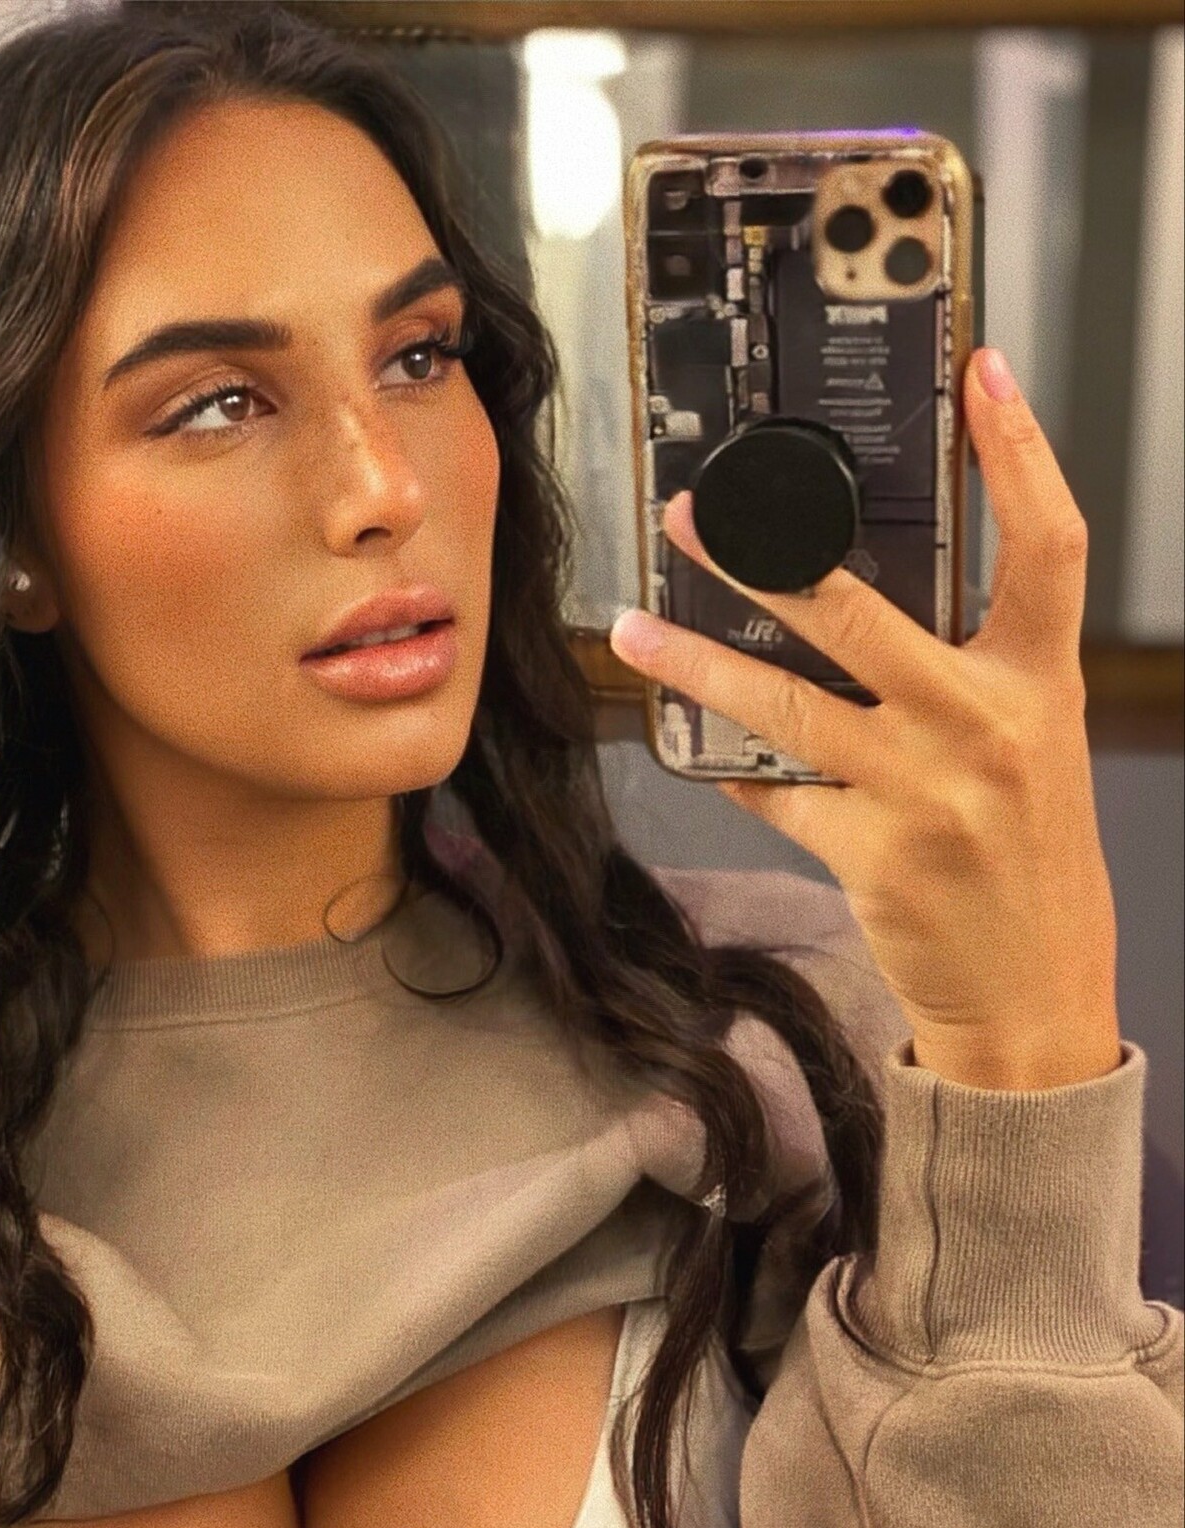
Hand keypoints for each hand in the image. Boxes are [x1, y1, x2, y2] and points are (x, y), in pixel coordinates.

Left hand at [609, 347, 1120, 1091]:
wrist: (1036, 994)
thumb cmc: (1029, 862)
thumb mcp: (1028, 749)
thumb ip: (968, 676)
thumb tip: (859, 613)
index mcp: (1040, 685)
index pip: (1046, 544)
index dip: (1018, 453)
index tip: (979, 376)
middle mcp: (986, 726)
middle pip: (862, 612)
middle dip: (764, 557)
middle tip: (694, 517)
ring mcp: (925, 791)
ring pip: (788, 703)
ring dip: (699, 663)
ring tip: (636, 631)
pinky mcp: (872, 853)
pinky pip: (779, 792)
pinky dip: (740, 771)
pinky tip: (706, 753)